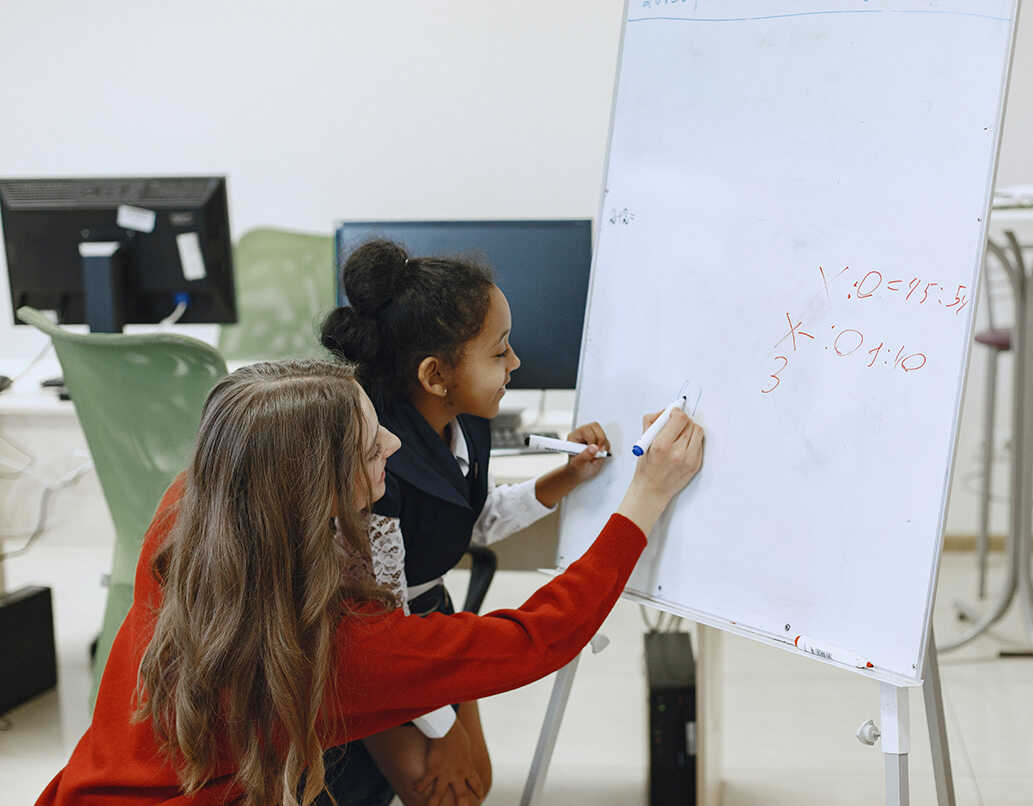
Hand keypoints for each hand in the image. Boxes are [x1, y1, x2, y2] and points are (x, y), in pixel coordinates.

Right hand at [414, 720, 484, 805]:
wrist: (448, 730)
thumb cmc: (457, 734)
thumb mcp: (466, 747)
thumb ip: (464, 754)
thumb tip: (464, 754)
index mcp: (468, 767)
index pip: (475, 782)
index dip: (478, 790)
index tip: (480, 797)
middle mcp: (458, 774)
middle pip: (462, 796)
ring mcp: (445, 774)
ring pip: (440, 794)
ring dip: (435, 803)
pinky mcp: (433, 769)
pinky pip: (426, 782)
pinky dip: (420, 786)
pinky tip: (416, 790)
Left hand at [564, 421, 611, 482]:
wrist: (580, 473)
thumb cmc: (577, 468)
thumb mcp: (579, 464)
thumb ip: (585, 455)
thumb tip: (594, 447)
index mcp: (574, 436)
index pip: (586, 430)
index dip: (592, 440)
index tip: (594, 451)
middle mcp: (582, 434)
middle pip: (595, 427)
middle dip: (600, 441)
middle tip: (598, 452)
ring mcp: (591, 436)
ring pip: (602, 433)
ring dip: (603, 446)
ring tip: (597, 456)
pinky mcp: (598, 441)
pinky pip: (606, 440)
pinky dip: (606, 449)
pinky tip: (599, 455)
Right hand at [617, 408, 703, 532]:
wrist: (652, 489)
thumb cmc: (646, 466)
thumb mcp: (642, 441)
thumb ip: (652, 421)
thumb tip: (665, 410)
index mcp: (662, 445)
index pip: (679, 418)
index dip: (676, 412)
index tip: (673, 413)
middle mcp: (677, 453)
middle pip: (690, 424)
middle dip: (682, 421)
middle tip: (675, 425)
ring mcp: (689, 460)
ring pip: (698, 432)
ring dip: (689, 429)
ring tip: (680, 435)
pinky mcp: (695, 464)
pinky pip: (699, 443)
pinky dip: (692, 441)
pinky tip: (683, 446)